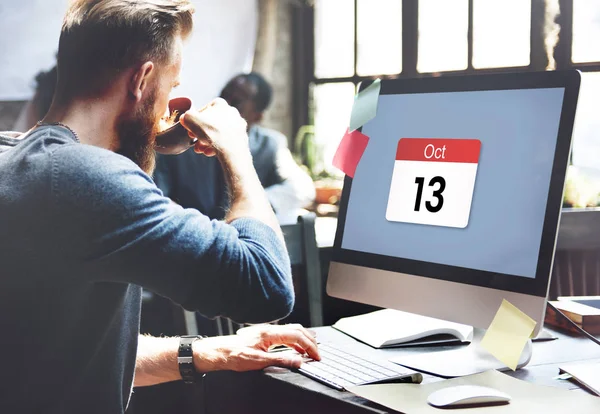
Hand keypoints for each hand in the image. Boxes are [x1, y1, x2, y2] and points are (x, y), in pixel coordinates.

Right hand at [179, 98, 248, 157]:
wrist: (231, 148)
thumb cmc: (211, 132)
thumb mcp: (190, 120)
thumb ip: (186, 116)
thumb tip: (185, 118)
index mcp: (220, 104)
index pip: (203, 110)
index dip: (194, 120)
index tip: (189, 129)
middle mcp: (232, 112)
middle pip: (211, 123)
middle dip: (200, 134)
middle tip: (194, 141)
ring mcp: (238, 125)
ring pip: (218, 133)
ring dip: (207, 142)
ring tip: (200, 149)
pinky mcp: (242, 138)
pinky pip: (226, 141)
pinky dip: (217, 147)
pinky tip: (210, 153)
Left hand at [193, 324, 319, 372]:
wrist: (219, 352)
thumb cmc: (234, 355)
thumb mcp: (258, 362)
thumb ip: (280, 360)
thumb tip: (298, 361)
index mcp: (269, 333)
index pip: (297, 336)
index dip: (309, 346)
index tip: (316, 356)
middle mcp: (269, 329)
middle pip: (297, 329)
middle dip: (310, 341)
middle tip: (317, 353)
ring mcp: (267, 331)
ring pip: (291, 330)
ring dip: (304, 339)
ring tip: (311, 350)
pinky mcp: (264, 335)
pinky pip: (285, 334)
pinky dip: (295, 340)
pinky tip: (296, 348)